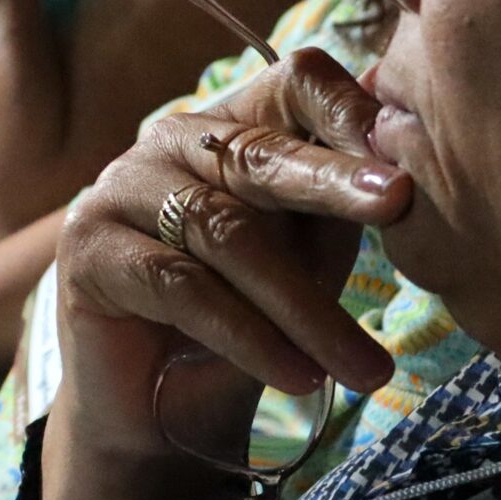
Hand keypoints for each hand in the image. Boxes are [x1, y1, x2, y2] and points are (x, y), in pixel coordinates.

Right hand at [46, 51, 408, 499]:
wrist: (162, 415)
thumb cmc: (250, 324)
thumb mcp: (314, 255)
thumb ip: (347, 205)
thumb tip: (412, 164)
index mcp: (232, 125)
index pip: (293, 83)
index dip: (349, 112)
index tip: (407, 163)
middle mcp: (168, 142)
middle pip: (257, 150)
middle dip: (333, 182)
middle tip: (400, 206)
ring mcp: (118, 190)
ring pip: (224, 232)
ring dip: (304, 307)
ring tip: (364, 368)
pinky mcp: (87, 251)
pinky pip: (180, 287)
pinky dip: (249, 337)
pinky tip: (299, 378)